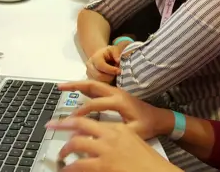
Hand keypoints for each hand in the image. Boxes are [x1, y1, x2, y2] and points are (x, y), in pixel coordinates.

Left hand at [46, 117, 180, 171]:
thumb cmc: (148, 163)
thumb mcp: (133, 143)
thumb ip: (115, 139)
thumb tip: (99, 143)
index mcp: (118, 129)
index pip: (92, 121)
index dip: (75, 120)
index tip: (65, 121)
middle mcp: (111, 136)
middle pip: (80, 125)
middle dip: (62, 125)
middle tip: (51, 126)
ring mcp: (106, 150)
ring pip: (76, 144)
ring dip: (65, 149)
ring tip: (61, 155)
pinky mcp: (103, 166)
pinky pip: (78, 165)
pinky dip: (69, 167)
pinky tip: (66, 170)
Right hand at [58, 80, 172, 139]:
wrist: (160, 119)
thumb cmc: (148, 125)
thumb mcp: (133, 132)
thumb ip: (114, 132)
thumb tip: (94, 134)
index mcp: (120, 101)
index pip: (95, 104)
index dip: (81, 111)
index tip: (70, 120)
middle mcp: (117, 92)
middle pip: (92, 85)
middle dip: (75, 85)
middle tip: (59, 86)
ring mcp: (117, 91)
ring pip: (95, 84)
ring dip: (79, 84)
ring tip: (64, 86)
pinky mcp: (117, 94)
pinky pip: (99, 87)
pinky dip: (87, 87)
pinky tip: (79, 90)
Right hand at [85, 45, 123, 83]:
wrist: (103, 57)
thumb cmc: (110, 54)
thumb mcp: (114, 50)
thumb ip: (117, 53)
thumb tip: (118, 60)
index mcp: (95, 58)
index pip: (100, 65)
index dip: (111, 69)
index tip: (119, 71)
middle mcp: (89, 66)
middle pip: (99, 76)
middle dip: (110, 77)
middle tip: (117, 76)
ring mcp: (89, 74)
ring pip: (98, 83)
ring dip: (108, 82)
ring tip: (114, 78)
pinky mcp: (91, 80)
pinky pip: (98, 86)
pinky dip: (106, 85)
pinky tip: (111, 82)